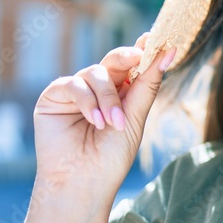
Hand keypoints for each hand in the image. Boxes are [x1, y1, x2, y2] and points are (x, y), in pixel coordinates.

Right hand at [32, 32, 175, 206]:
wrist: (84, 182)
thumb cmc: (112, 156)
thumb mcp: (135, 117)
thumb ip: (148, 84)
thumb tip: (169, 52)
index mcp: (121, 93)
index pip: (133, 66)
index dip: (144, 51)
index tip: (156, 39)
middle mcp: (98, 89)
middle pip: (114, 61)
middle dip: (128, 57)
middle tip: (139, 56)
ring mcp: (76, 91)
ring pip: (96, 73)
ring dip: (107, 98)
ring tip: (112, 124)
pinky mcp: (54, 97)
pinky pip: (73, 84)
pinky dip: (87, 102)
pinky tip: (95, 122)